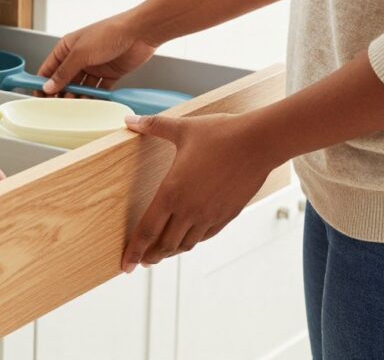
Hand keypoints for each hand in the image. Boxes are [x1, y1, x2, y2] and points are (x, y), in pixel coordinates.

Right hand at [37, 14, 157, 95]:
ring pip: (81, 87)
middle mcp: (79, 57)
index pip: (49, 68)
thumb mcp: (81, 53)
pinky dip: (94, 98)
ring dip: (77, 97)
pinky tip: (91, 104)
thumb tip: (49, 86)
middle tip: (57, 107)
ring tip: (74, 107)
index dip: (43, 83)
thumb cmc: (110, 32)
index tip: (39, 97)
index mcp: (67, 47)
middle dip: (61, 93)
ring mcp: (94, 66)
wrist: (140, 32)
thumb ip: (64, 72)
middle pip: (65, 80)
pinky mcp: (109, 74)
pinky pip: (98, 90)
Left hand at [120, 112, 281, 272]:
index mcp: (172, 192)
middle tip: (140, 261)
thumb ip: (153, 127)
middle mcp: (189, 210)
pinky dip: (192, 241)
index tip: (125, 264)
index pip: (147, 230)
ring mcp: (210, 215)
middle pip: (164, 244)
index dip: (134, 250)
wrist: (258, 143)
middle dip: (150, 256)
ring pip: (185, 244)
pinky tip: (188, 239)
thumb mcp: (182, 129)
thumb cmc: (220, 134)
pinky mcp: (227, 215)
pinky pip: (205, 236)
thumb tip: (128, 120)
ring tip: (161, 253)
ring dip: (170, 251)